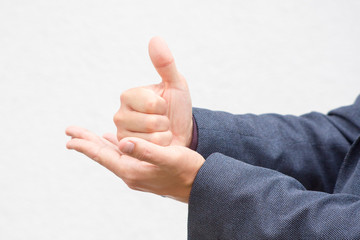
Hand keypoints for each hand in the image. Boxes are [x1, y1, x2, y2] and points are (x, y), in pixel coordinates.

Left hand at [66, 126, 204, 202]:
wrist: (200, 185)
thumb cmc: (187, 171)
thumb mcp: (168, 158)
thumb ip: (146, 151)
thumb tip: (123, 142)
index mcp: (133, 171)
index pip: (103, 156)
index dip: (86, 146)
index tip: (69, 138)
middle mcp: (131, 173)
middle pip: (104, 155)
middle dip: (87, 142)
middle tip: (70, 132)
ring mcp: (138, 173)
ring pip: (114, 155)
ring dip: (100, 144)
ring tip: (87, 137)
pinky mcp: (145, 170)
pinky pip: (125, 156)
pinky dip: (117, 147)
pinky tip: (116, 141)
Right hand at [113, 37, 192, 146]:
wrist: (180, 132)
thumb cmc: (177, 108)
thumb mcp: (176, 84)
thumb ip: (165, 64)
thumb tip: (155, 39)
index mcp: (129, 95)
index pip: (153, 104)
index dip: (165, 106)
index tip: (163, 106)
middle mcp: (120, 113)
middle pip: (152, 122)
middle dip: (165, 122)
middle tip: (162, 121)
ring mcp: (122, 133)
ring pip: (151, 138)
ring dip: (163, 135)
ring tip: (159, 132)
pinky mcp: (127, 150)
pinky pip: (150, 151)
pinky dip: (160, 147)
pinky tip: (155, 143)